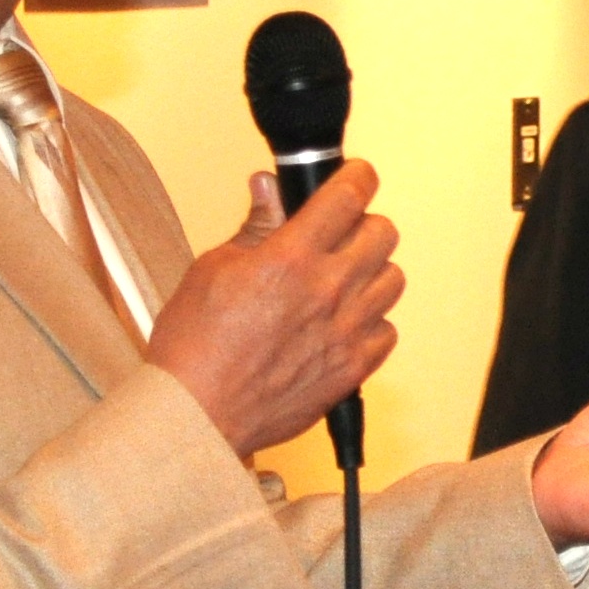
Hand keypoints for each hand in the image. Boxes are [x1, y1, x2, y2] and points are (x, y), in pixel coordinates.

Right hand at [149, 163, 401, 456]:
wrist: (200, 413)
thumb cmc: (195, 346)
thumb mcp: (214, 269)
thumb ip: (255, 226)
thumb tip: (268, 188)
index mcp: (291, 257)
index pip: (348, 196)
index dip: (358, 177)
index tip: (357, 175)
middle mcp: (328, 290)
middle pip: (383, 232)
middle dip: (364, 223)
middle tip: (342, 232)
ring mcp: (347, 331)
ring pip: (393, 279)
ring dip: (371, 271)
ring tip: (341, 280)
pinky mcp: (354, 368)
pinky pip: (388, 330)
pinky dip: (372, 321)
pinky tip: (342, 323)